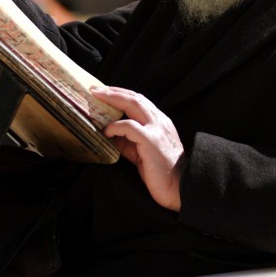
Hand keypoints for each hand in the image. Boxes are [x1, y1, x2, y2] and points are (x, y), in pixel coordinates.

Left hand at [92, 86, 185, 211]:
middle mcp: (159, 121)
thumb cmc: (161, 172)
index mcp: (160, 122)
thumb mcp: (143, 152)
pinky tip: (107, 131)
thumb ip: (129, 142)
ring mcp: (156, 129)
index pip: (139, 101)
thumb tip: (110, 135)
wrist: (180, 187)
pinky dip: (115, 126)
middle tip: (95, 89)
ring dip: (113, 99)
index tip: (105, 92)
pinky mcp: (150, 140)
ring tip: (96, 98)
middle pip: (135, 97)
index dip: (122, 94)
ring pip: (133, 104)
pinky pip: (129, 126)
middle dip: (114, 91)